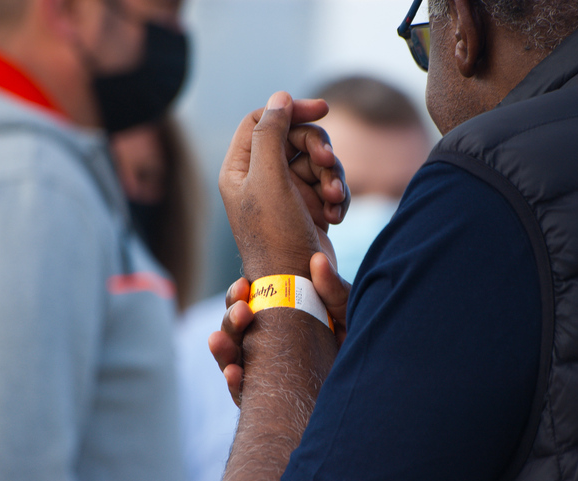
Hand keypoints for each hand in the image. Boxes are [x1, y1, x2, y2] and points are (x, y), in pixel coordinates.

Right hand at [208, 252, 351, 406]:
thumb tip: (318, 261)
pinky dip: (235, 383)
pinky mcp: (269, 395)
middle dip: (231, 320)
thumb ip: (331, 286)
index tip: (243, 284)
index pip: (245, 304)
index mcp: (273, 315)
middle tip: (241, 310)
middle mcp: (262, 341)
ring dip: (224, 349)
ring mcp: (262, 368)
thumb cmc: (349, 331)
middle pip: (234, 330)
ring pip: (232, 358)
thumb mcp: (343, 306)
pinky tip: (233, 374)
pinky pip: (244, 391)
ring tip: (219, 340)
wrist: (367, 368)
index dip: (237, 295)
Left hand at [219, 91, 349, 280]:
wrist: (298, 285)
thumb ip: (270, 133)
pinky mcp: (309, 209)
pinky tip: (336, 215)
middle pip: (295, 138)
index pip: (263, 121)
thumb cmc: (276, 235)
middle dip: (318, 149)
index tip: (323, 110)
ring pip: (317, 162)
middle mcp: (261, 179)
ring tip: (334, 200)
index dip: (291, 111)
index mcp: (240, 169)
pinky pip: (329, 185)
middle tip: (328, 165)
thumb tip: (279, 97)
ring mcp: (286, 195)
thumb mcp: (268, 179)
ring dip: (332, 176)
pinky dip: (337, 196)